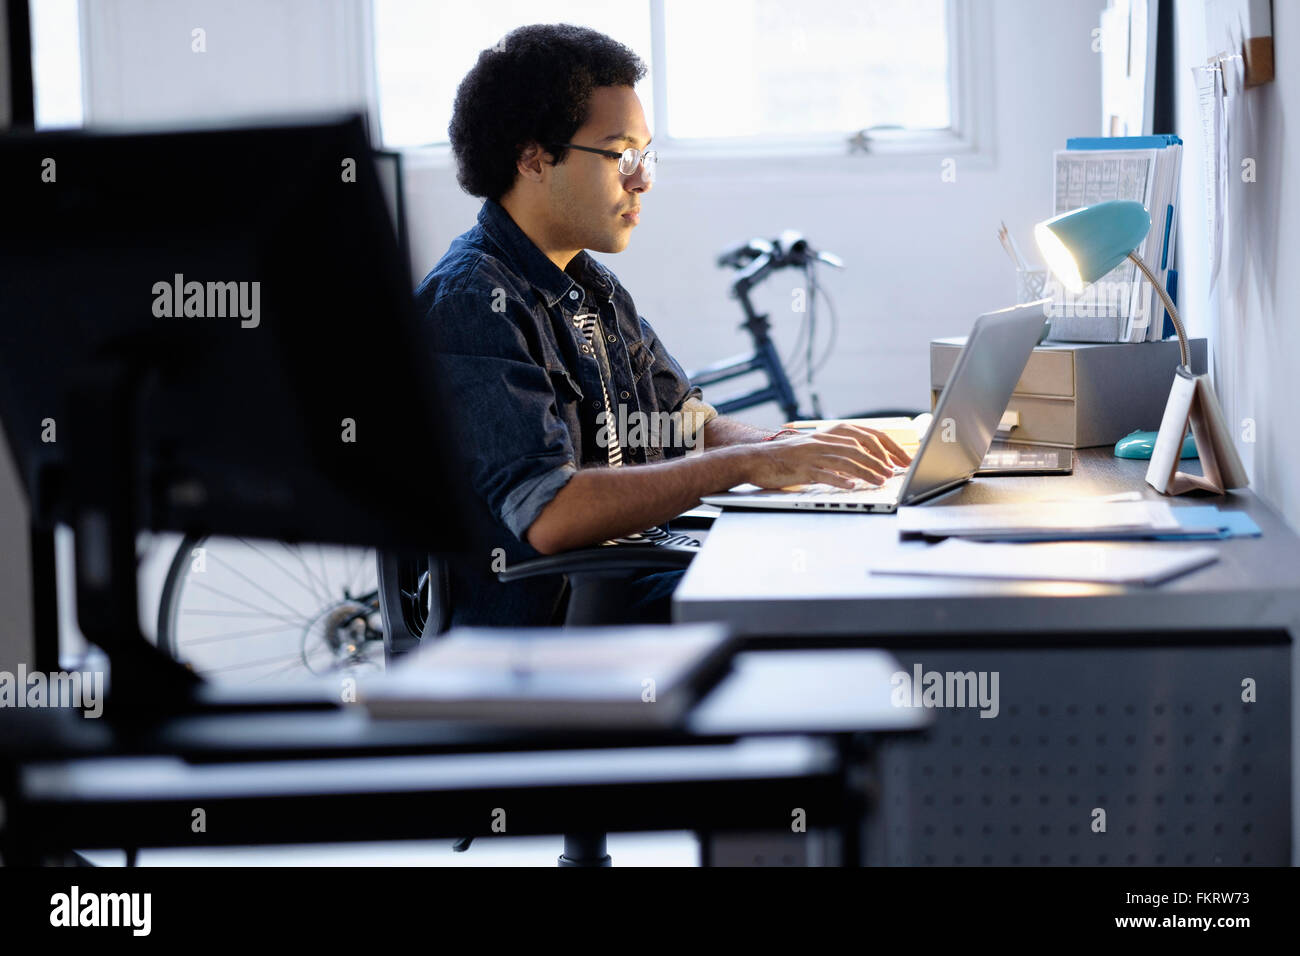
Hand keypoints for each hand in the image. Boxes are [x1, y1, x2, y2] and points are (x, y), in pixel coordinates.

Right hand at [741, 428, 908, 489]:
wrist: (755, 460)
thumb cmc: (787, 458)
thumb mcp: (816, 449)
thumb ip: (840, 451)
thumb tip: (868, 461)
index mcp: (830, 433)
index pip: (867, 434)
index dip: (888, 446)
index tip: (902, 459)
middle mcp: (823, 440)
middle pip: (861, 444)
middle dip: (882, 458)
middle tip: (897, 471)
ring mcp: (812, 453)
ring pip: (847, 458)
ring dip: (867, 470)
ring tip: (882, 481)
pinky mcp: (802, 468)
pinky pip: (824, 473)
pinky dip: (840, 479)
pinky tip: (852, 486)